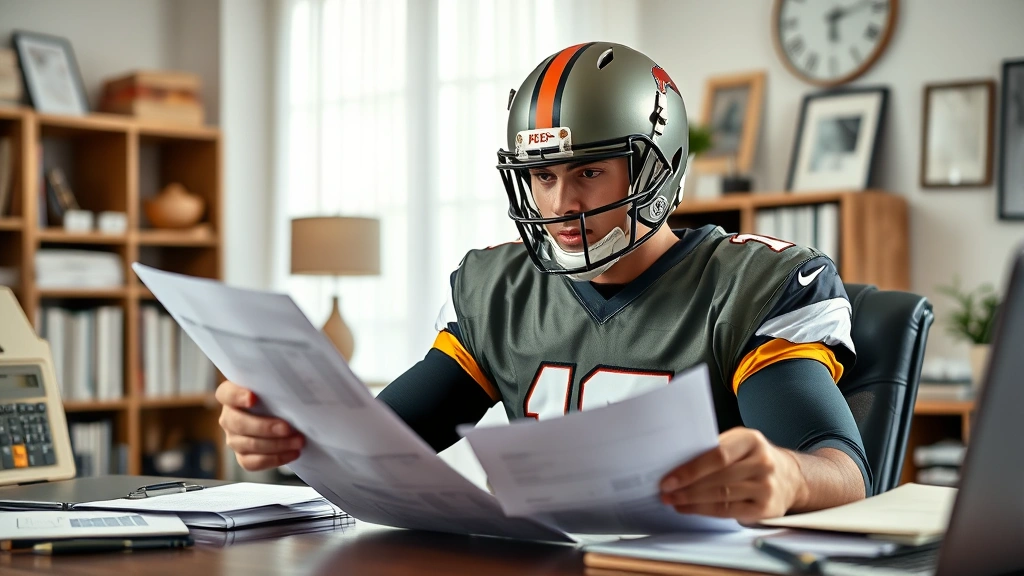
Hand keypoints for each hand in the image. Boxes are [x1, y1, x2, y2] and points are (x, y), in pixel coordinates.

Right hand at [216, 380, 305, 470]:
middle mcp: (229, 417)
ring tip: (298, 441)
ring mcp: (234, 438)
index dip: (237, 396)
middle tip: (287, 428)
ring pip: (247, 445)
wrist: (285, 417)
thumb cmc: (280, 397)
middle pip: (237, 423)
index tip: (253, 398)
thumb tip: (299, 385)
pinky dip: (274, 459)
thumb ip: (279, 385)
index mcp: (232, 395)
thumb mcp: (278, 387)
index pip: (226, 394)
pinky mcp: (242, 456)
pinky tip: (292, 453)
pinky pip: (252, 462)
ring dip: (275, 445)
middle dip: (264, 427)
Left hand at [659, 428, 806, 522]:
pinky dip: (704, 510)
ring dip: (692, 500)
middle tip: (665, 491)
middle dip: (686, 487)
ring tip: (672, 500)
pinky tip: (689, 508)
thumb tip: (677, 462)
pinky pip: (728, 511)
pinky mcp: (765, 509)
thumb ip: (715, 449)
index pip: (718, 455)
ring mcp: (766, 487)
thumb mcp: (739, 443)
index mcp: (752, 440)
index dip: (690, 469)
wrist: (790, 477)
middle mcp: (763, 463)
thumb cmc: (753, 458)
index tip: (669, 478)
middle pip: (718, 478)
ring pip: (721, 496)